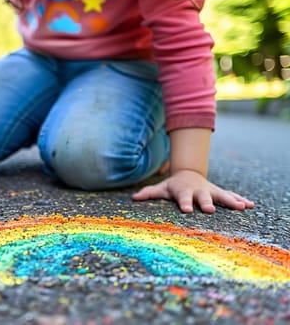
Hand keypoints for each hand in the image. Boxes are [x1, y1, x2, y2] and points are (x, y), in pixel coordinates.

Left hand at [131, 169, 254, 212]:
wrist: (188, 174)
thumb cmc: (173, 186)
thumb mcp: (161, 188)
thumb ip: (148, 193)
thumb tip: (133, 198)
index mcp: (184, 192)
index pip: (183, 199)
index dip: (185, 204)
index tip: (187, 211)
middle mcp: (199, 191)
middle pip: (203, 198)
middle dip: (207, 203)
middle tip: (211, 210)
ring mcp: (211, 191)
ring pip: (222, 196)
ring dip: (231, 201)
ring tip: (242, 207)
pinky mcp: (220, 192)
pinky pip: (231, 196)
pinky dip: (241, 199)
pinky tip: (251, 205)